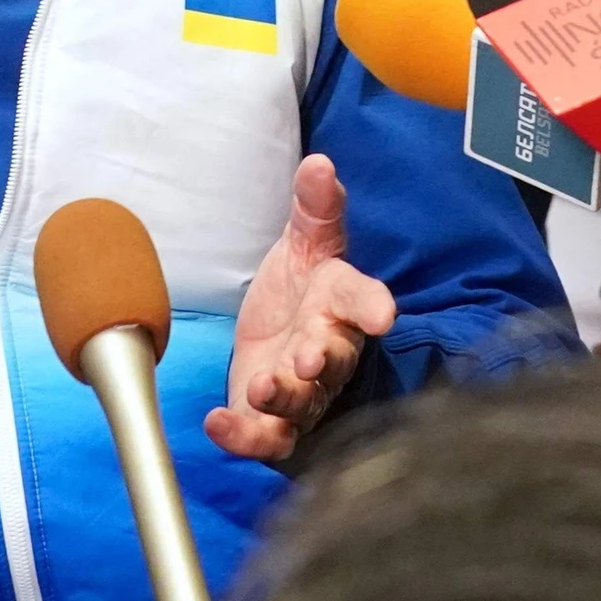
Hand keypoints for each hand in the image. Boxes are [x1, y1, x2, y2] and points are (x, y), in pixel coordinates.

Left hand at [205, 156, 395, 462]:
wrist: (277, 330)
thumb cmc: (302, 288)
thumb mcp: (305, 240)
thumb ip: (314, 206)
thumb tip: (320, 163)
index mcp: (338, 304)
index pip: (362, 299)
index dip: (372, 306)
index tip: (383, 313)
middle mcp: (328, 351)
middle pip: (335, 361)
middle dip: (325, 361)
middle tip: (310, 358)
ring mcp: (303, 391)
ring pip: (304, 404)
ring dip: (285, 398)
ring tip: (262, 387)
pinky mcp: (272, 420)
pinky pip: (266, 438)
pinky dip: (244, 437)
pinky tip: (217, 423)